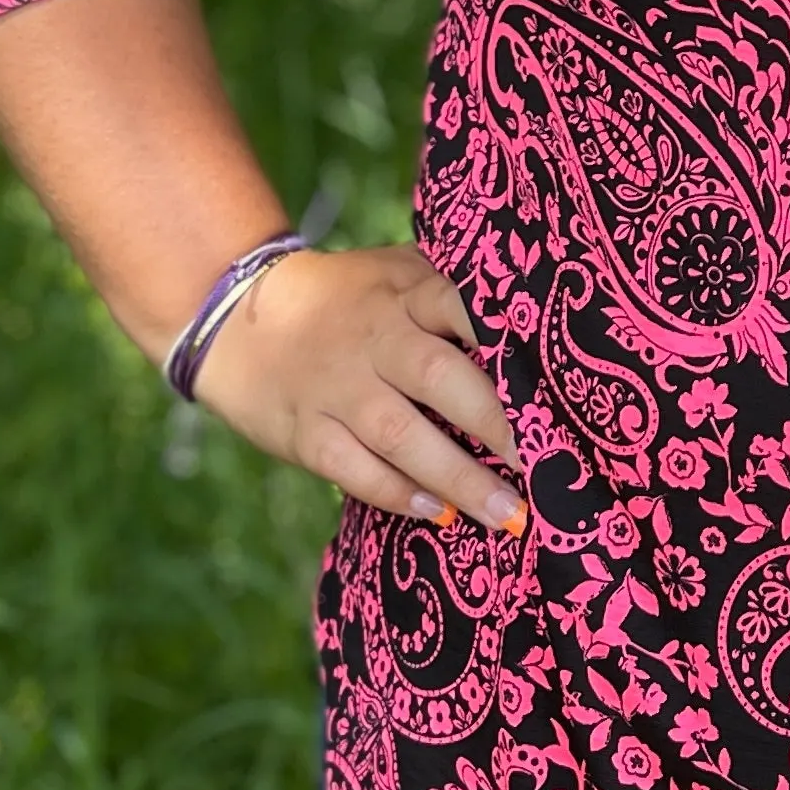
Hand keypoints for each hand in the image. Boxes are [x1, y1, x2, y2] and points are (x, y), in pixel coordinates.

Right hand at [194, 242, 523, 535]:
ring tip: (507, 513)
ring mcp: (336, 388)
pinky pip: (352, 467)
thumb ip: (451, 289)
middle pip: (436, 377)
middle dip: (493, 421)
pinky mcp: (305, 432)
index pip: (457, 304)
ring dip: (457, 476)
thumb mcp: (395, 274)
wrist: (240, 321)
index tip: (550, 376)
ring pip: (399, 434)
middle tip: (545, 462)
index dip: (500, 337)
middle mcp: (373, 339)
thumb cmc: (349, 300)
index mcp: (404, 294)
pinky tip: (439, 515)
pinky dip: (396, 493)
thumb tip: (538, 319)